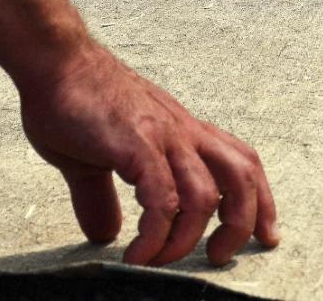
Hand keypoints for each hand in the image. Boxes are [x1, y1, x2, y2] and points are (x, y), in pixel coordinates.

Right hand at [18, 38, 279, 266]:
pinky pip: (161, 199)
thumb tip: (105, 232)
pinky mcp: (136, 144)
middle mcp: (182, 132)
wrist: (59, 62)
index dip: (260, 199)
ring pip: (205, 194)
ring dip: (189, 238)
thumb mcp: (98, 155)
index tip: (264, 234)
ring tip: (162, 261)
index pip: (240, 162)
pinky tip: (137, 253)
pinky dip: (155, 235)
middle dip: (243, 222)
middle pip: (241, 175)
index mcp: (183, 132)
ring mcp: (163, 137)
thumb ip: (104, 195)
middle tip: (219, 256)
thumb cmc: (79, 99)